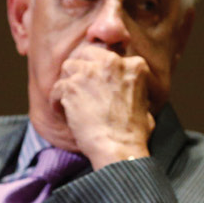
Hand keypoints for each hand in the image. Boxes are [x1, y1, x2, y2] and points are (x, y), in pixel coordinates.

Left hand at [50, 46, 155, 167]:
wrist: (119, 148)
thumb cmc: (134, 133)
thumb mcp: (146, 105)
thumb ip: (134, 91)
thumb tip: (129, 95)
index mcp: (134, 66)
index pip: (111, 57)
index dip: (102, 70)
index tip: (100, 83)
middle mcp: (112, 63)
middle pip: (88, 54)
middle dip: (83, 69)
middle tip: (81, 86)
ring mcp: (89, 73)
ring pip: (69, 66)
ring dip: (69, 81)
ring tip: (70, 98)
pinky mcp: (71, 86)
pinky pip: (57, 87)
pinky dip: (57, 99)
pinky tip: (62, 110)